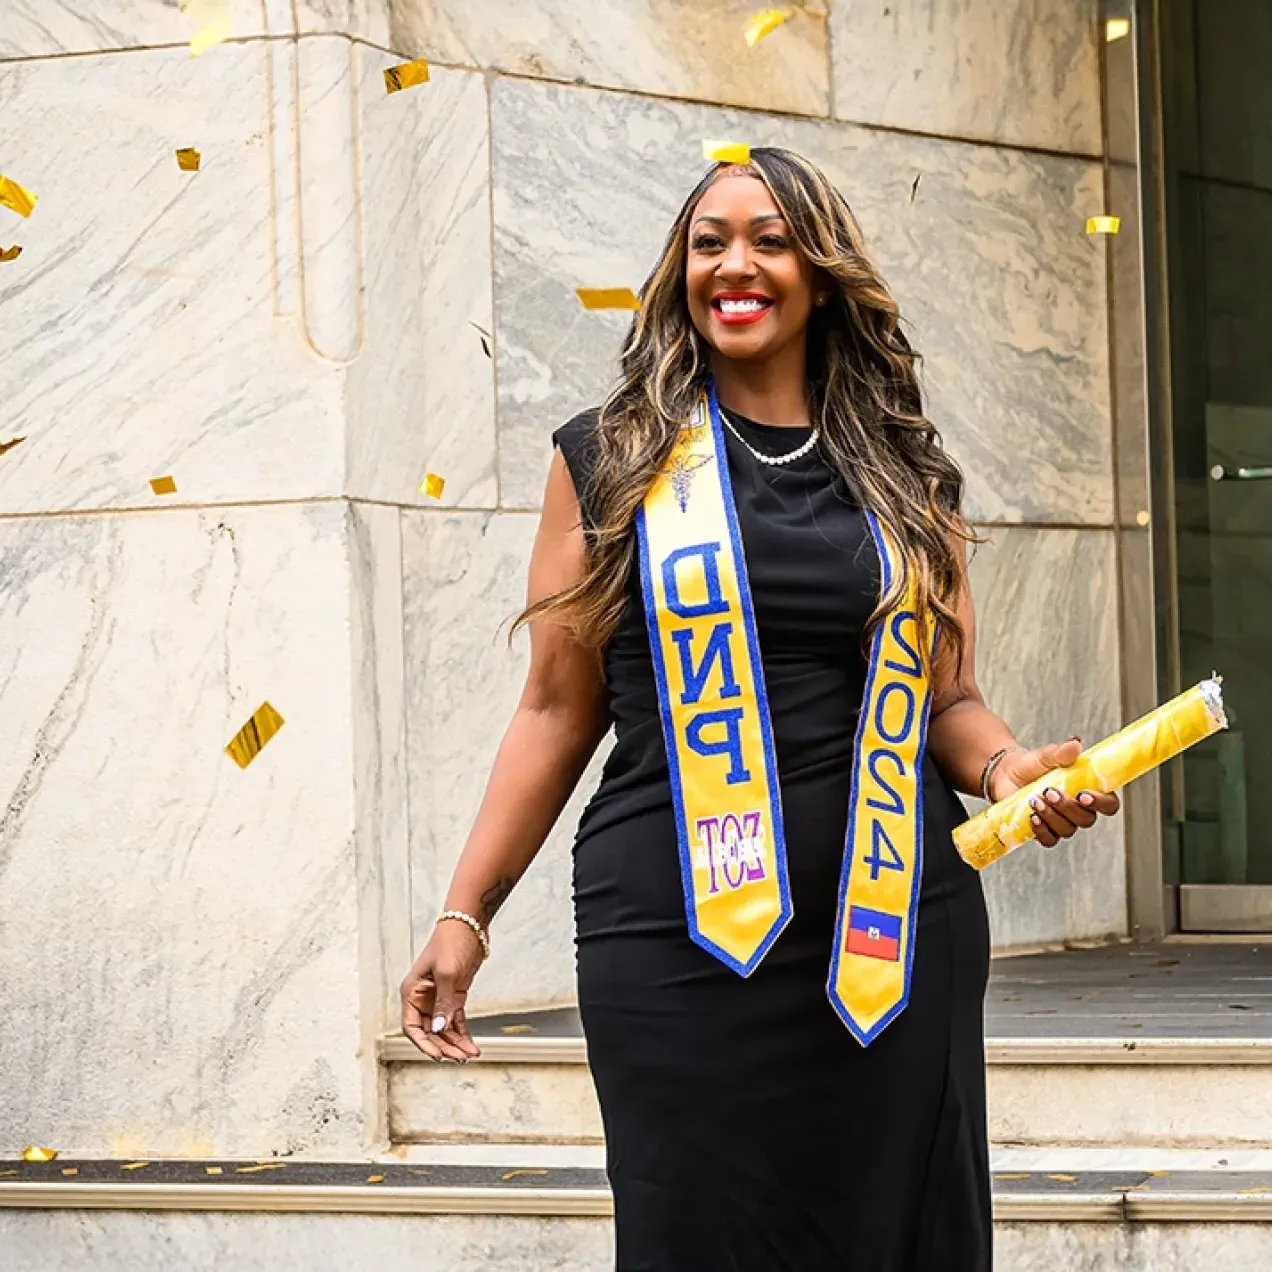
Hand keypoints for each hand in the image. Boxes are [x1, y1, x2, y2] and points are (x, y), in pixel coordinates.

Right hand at [400, 921, 483, 1062]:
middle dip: (444, 1046)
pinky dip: (463, 1033)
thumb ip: (443, 1003)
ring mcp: (438, 997)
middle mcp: (423, 997)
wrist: (470, 925)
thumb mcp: (447, 973)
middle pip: (429, 1031)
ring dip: (455, 1043)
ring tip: (469, 1055)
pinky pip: (455, 1020)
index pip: (411, 1027)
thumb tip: (439, 1029)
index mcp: (412, 991)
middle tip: (459, 1058)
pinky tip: (471, 1045)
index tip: (438, 1055)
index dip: (423, 1044)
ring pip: (443, 1029)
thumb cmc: (451, 941)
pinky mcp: (454, 995)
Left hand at [990, 738, 1120, 847]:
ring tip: (1034, 800)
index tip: (1084, 794)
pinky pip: (1049, 840)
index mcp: (1087, 790)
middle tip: (1049, 791)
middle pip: (1086, 819)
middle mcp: (1077, 810)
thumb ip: (1061, 752)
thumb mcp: (1045, 756)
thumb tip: (1075, 743)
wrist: (1005, 773)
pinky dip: (1041, 830)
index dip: (1102, 803)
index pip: (1109, 804)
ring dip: (1051, 816)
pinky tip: (1032, 817)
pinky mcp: (1043, 830)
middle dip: (1068, 807)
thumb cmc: (1031, 765)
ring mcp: (1060, 822)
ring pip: (1067, 830)